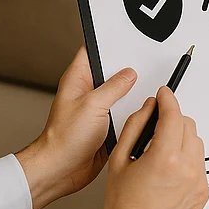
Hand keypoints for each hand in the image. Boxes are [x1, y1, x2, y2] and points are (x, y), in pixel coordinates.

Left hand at [16, 46, 137, 208]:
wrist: (61, 170)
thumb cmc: (64, 139)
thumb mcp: (93, 105)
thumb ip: (114, 87)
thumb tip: (129, 74)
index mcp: (78, 79)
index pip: (92, 51)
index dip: (108, 43)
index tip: (127, 38)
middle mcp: (88, 91)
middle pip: (112, 71)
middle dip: (129, 69)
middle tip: (145, 64)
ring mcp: (98, 108)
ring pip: (122, 93)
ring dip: (133, 93)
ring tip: (147, 88)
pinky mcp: (107, 124)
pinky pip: (125, 112)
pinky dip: (135, 112)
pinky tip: (144, 110)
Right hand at [96, 86, 208, 208]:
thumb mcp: (118, 161)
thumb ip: (135, 127)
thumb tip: (148, 108)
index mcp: (165, 158)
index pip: (173, 115)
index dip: (168, 99)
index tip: (164, 94)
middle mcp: (187, 167)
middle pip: (188, 125)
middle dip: (173, 119)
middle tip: (157, 125)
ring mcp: (199, 180)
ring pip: (197, 143)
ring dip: (182, 138)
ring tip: (161, 150)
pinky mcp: (204, 191)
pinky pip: (200, 163)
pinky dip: (187, 158)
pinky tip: (169, 168)